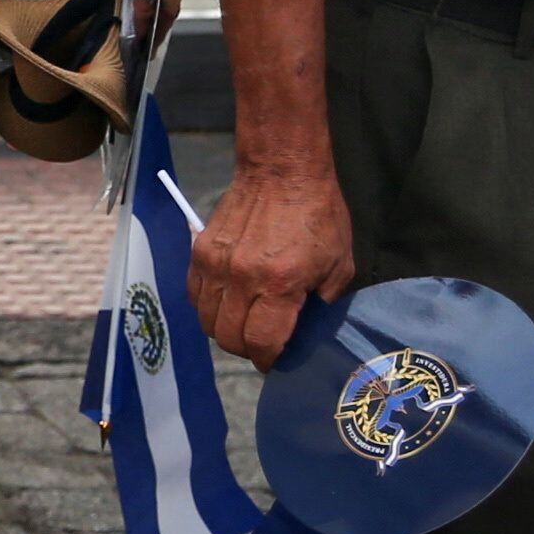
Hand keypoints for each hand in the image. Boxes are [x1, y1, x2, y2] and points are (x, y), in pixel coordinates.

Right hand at [192, 156, 353, 367]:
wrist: (282, 172)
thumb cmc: (319, 216)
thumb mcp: (339, 264)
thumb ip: (324, 302)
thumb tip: (306, 328)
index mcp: (279, 284)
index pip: (261, 341)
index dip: (268, 360)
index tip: (275, 362)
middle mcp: (241, 278)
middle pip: (228, 337)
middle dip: (246, 349)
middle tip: (261, 343)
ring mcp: (215, 265)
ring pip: (206, 320)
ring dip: (224, 330)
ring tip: (242, 324)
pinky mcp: (199, 252)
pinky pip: (194, 295)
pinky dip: (208, 307)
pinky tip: (226, 302)